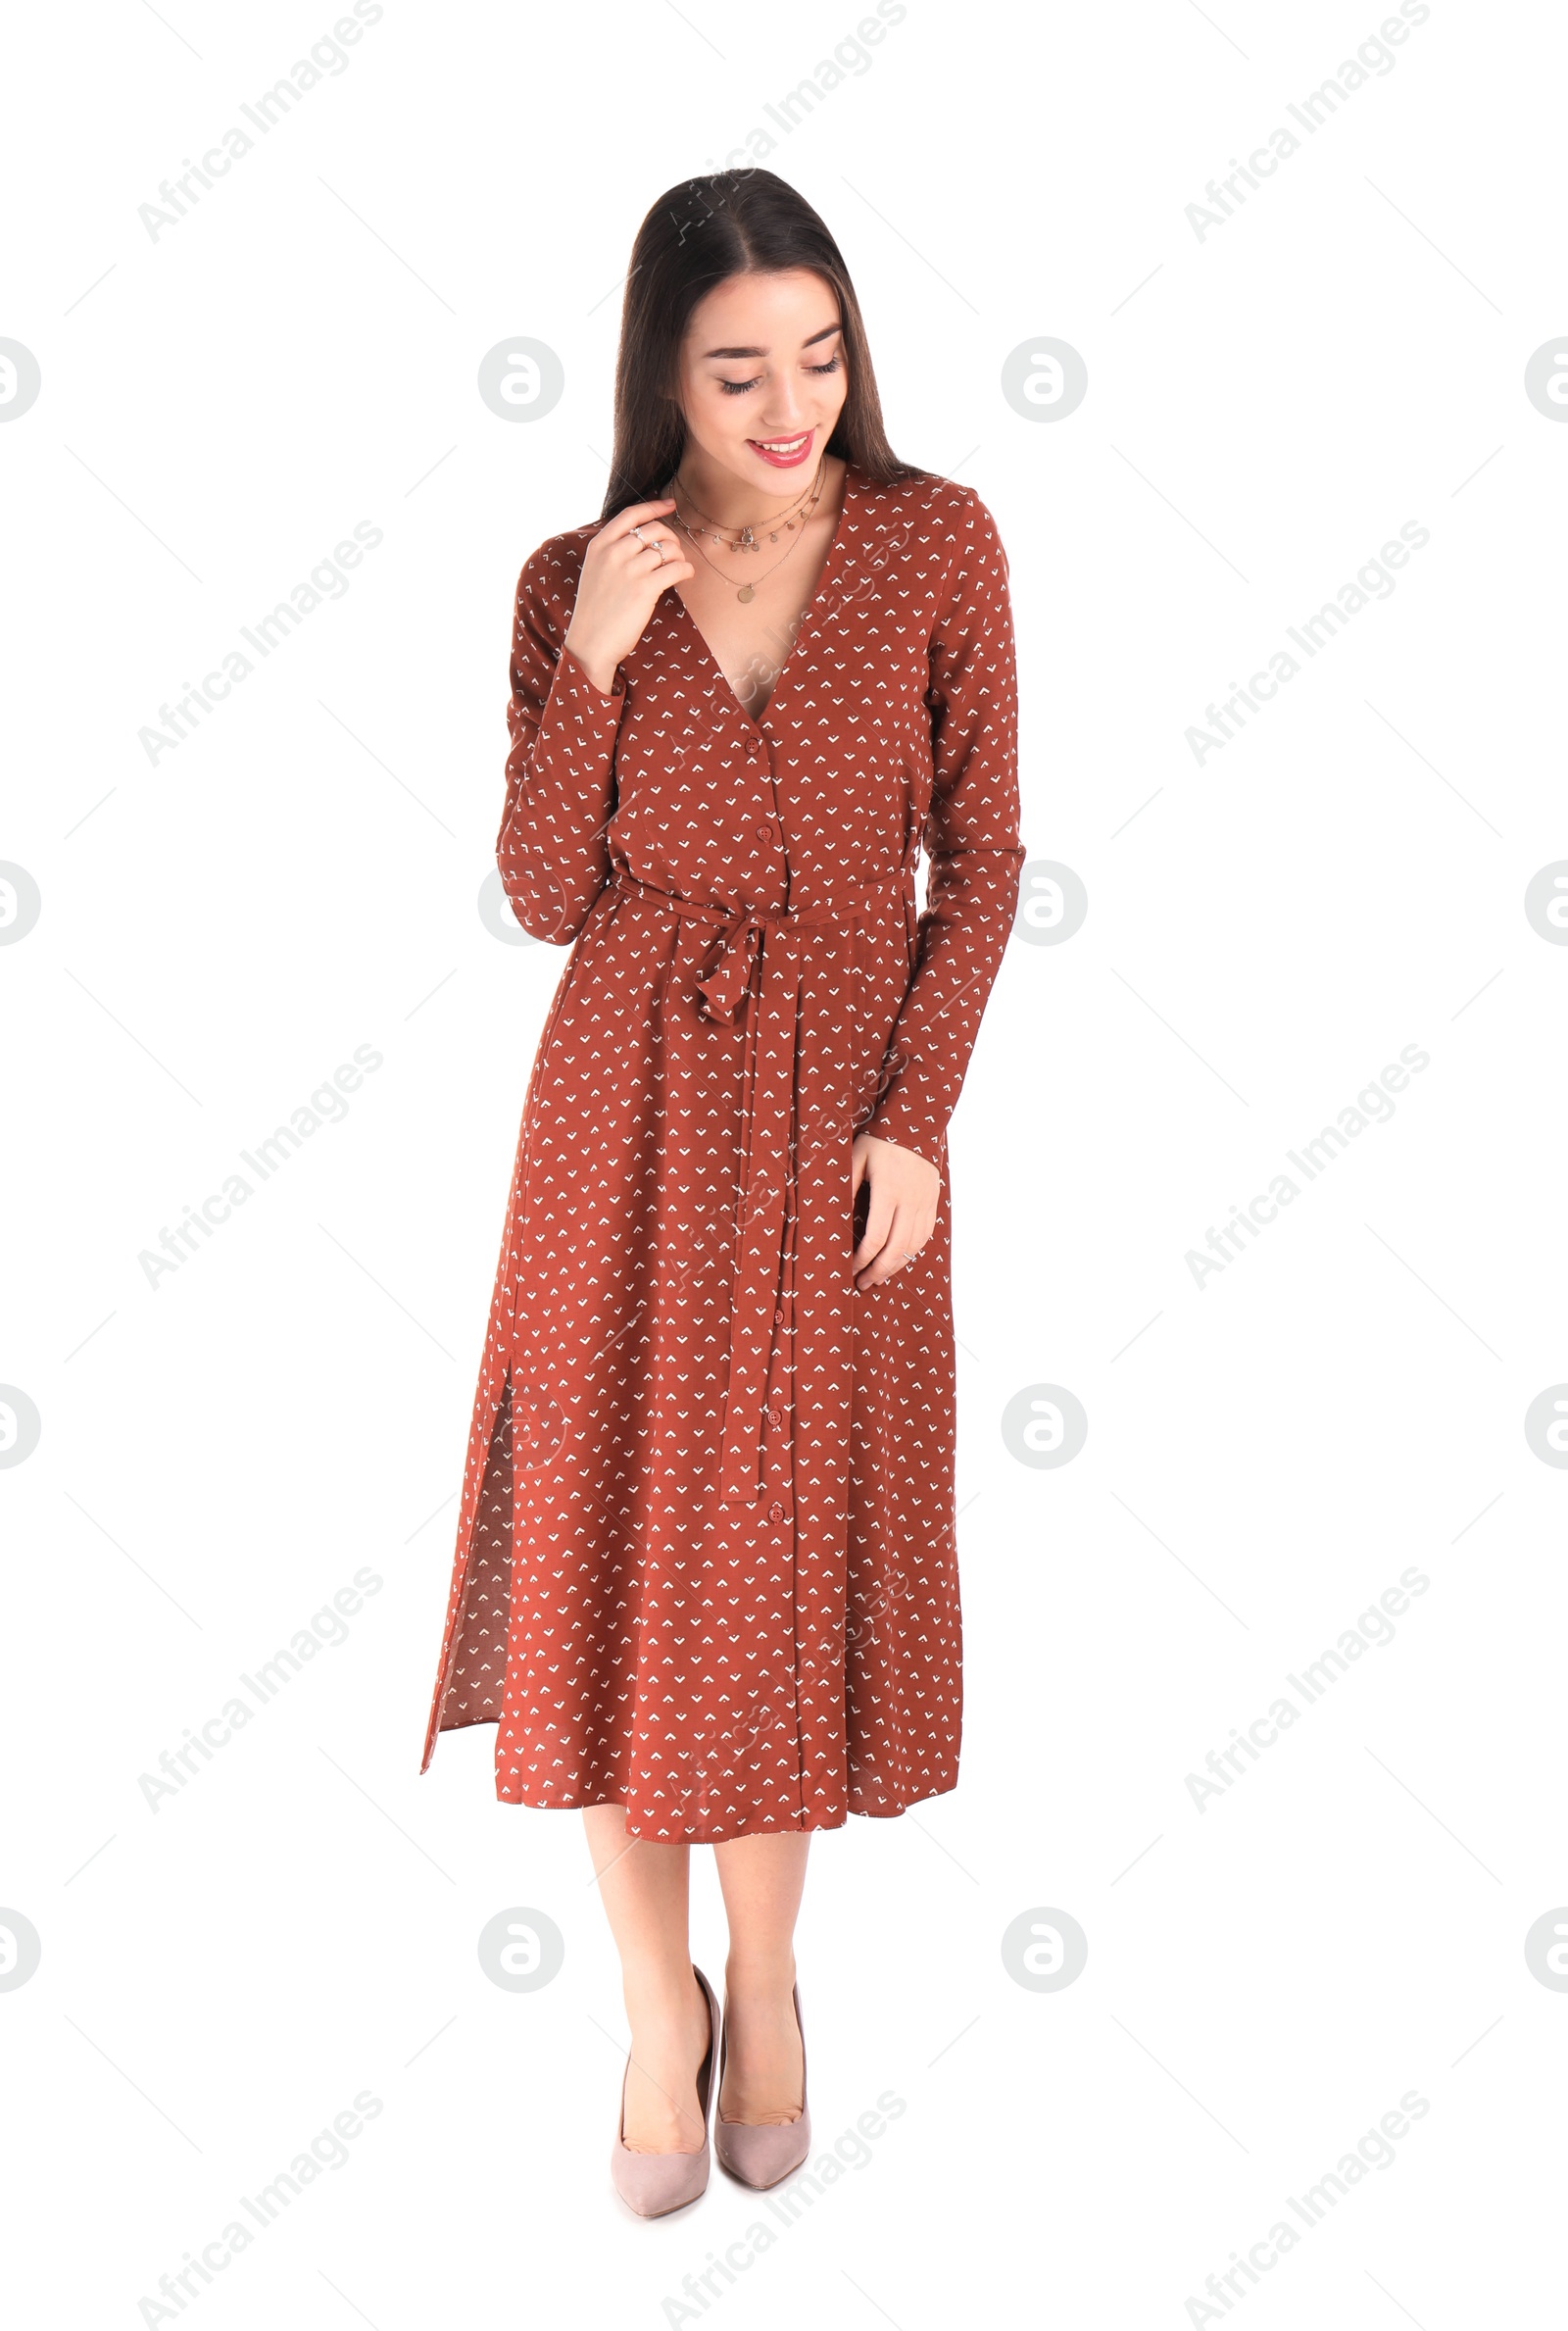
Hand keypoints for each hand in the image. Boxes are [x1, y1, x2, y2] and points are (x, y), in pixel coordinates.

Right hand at [563, 498, 695, 693]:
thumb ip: (612, 551)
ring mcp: (629, 570)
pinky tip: (686, 575)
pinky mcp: (645, 589)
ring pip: (668, 549)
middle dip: (670, 538)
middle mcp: (613, 553)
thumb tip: (643, 537)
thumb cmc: (595, 610)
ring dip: (680, 556)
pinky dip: (686, 569)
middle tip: (674, 552)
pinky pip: (677, 568)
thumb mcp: (595, 571)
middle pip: (654, 530)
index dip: (655, 507)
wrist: (591, 641)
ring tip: (679, 567)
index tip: (670, 506)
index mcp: (599, 545)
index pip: (631, 514)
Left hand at [850, 1133, 939, 1290]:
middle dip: (878, 1271)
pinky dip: (911, 1253)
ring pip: (913, 1247)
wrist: (915, 1125)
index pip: (876, 1238)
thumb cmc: (879, 1141)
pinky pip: (925, 1236)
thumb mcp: (856, 1158)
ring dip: (895, 1267)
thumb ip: (847, 1187)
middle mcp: (910, 1201)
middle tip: (863, 1283)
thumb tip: (837, 1219)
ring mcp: (925, 1203)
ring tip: (879, 1278)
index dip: (862, 1259)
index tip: (850, 1268)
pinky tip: (898, 1260)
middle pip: (896, 1250)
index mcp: (889, 1191)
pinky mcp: (932, 1203)